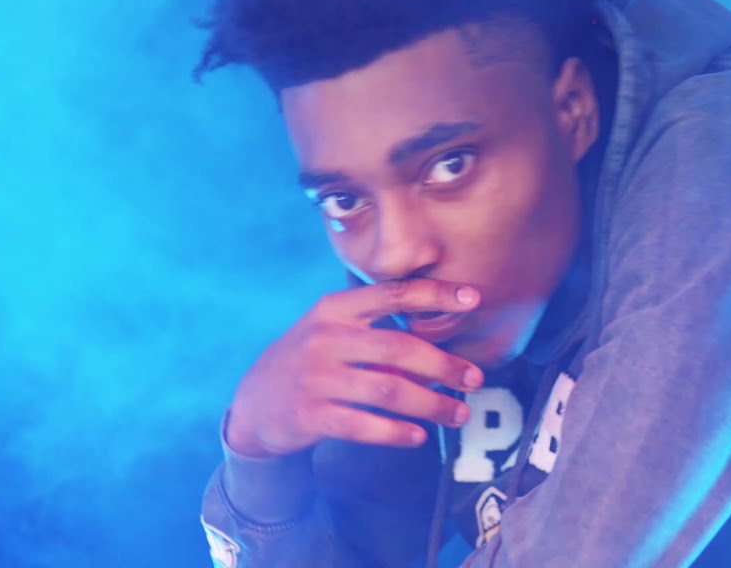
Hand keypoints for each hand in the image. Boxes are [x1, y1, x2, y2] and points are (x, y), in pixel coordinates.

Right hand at [225, 279, 484, 456]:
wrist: (254, 404)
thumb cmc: (313, 361)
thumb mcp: (334, 332)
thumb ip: (379, 331)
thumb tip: (443, 344)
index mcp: (335, 309)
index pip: (392, 294)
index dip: (434, 294)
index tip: (473, 297)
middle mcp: (325, 338)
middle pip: (398, 348)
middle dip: (444, 365)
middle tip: (476, 379)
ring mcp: (315, 378)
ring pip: (388, 391)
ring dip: (431, 404)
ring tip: (459, 414)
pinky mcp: (309, 415)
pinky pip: (363, 426)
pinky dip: (396, 432)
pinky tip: (419, 436)